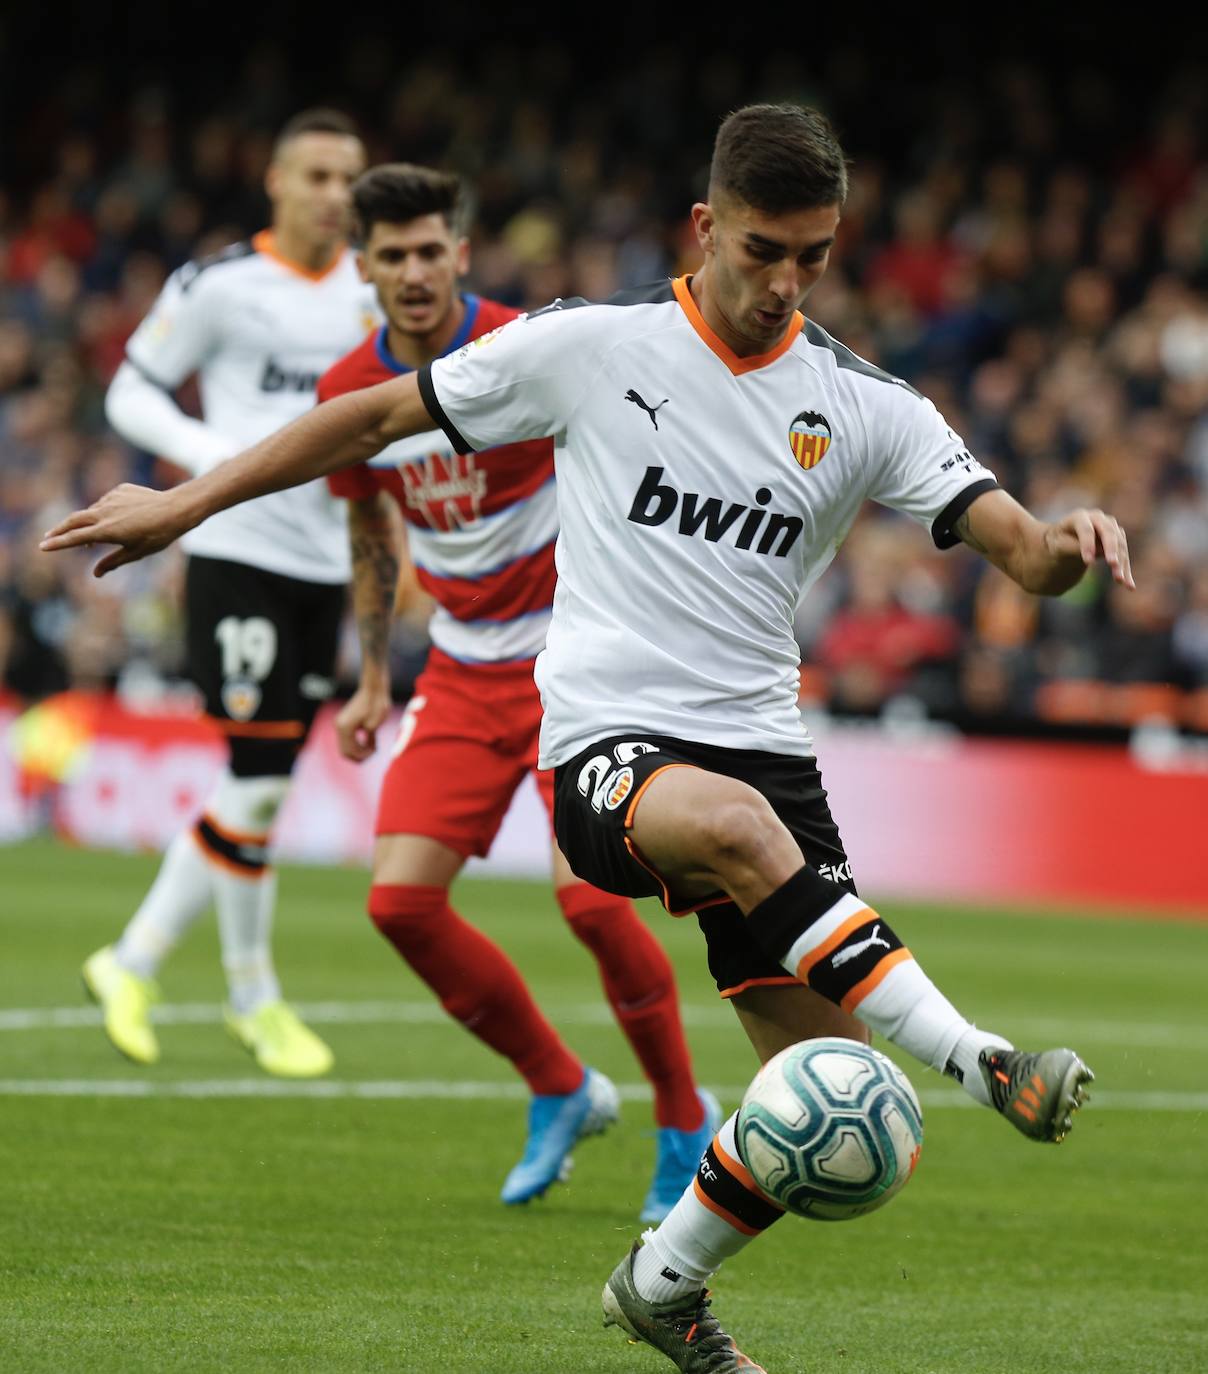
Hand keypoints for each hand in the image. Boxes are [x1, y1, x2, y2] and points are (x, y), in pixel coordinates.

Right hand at [40, 484, 186, 575]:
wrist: (176, 508)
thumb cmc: (158, 535)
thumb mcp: (136, 553)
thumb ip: (113, 562)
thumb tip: (96, 574)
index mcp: (107, 530)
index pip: (76, 538)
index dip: (58, 543)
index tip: (43, 547)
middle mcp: (105, 512)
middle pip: (74, 520)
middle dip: (60, 529)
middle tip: (48, 537)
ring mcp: (112, 499)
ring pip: (92, 511)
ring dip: (88, 522)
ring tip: (92, 536)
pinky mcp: (120, 490)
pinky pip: (107, 502)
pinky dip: (106, 511)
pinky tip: (120, 518)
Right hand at [335, 680, 392, 761]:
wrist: (374, 688)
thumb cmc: (376, 704)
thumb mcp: (374, 725)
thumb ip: (368, 740)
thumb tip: (367, 750)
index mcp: (344, 728)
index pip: (350, 751)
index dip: (363, 756)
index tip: (375, 752)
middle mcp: (339, 726)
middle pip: (345, 751)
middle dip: (359, 756)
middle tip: (373, 753)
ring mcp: (340, 723)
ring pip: (346, 746)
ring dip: (359, 750)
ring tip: (373, 748)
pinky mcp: (345, 721)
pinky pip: (349, 738)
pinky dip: (358, 743)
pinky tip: (371, 743)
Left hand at [1044, 508, 1134, 588]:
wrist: (1065, 540)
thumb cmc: (1059, 541)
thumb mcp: (1059, 545)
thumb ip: (1074, 547)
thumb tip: (1096, 553)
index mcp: (1079, 517)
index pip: (1086, 529)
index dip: (1087, 544)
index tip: (1088, 562)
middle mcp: (1098, 518)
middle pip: (1108, 533)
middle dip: (1111, 549)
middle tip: (1112, 564)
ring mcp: (1110, 527)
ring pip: (1120, 545)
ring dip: (1121, 563)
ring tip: (1119, 581)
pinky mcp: (1118, 538)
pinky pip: (1124, 554)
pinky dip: (1126, 570)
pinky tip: (1129, 585)